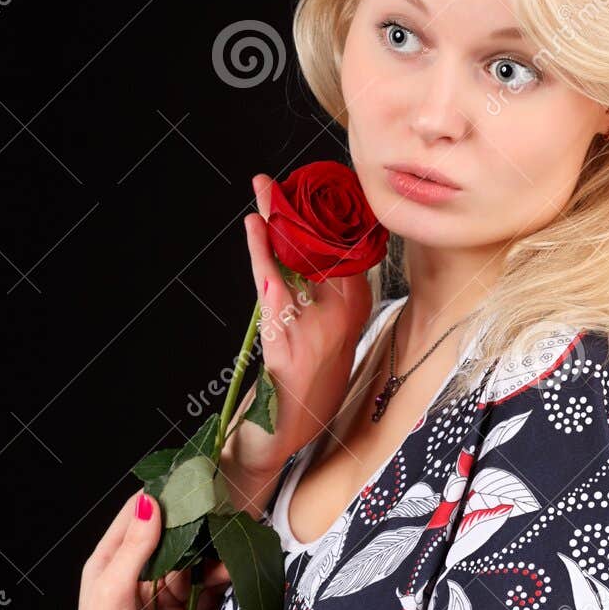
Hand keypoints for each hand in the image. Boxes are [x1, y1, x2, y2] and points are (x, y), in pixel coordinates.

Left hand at [72, 491, 226, 609]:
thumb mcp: (112, 592)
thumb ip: (134, 548)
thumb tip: (150, 502)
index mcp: (109, 564)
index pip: (136, 517)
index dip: (161, 497)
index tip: (188, 478)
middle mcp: (137, 577)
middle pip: (171, 539)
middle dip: (195, 526)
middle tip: (219, 508)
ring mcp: (163, 598)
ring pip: (193, 562)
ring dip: (210, 555)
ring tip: (227, 548)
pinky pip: (207, 590)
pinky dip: (220, 580)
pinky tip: (229, 574)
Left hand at [240, 172, 375, 466]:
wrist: (289, 429)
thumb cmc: (311, 387)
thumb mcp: (337, 342)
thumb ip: (337, 303)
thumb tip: (332, 264)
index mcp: (355, 309)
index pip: (346, 250)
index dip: (331, 218)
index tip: (317, 191)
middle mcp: (339, 311)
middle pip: (319, 246)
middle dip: (298, 209)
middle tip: (276, 180)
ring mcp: (312, 320)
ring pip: (293, 258)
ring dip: (275, 219)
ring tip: (263, 188)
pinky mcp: (283, 331)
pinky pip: (270, 279)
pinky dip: (260, 249)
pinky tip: (254, 224)